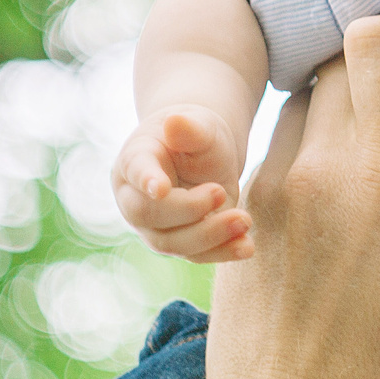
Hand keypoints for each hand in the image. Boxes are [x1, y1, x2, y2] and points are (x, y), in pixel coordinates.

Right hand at [113, 104, 250, 261]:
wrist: (203, 154)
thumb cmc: (195, 135)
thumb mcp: (199, 125)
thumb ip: (189, 128)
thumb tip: (175, 123)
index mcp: (133, 161)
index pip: (135, 171)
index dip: (146, 179)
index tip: (160, 188)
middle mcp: (134, 199)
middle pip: (149, 214)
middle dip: (187, 209)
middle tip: (221, 192)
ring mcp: (153, 226)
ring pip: (172, 243)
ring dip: (209, 236)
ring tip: (244, 220)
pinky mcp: (179, 243)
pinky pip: (196, 255)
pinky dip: (222, 252)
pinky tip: (246, 246)